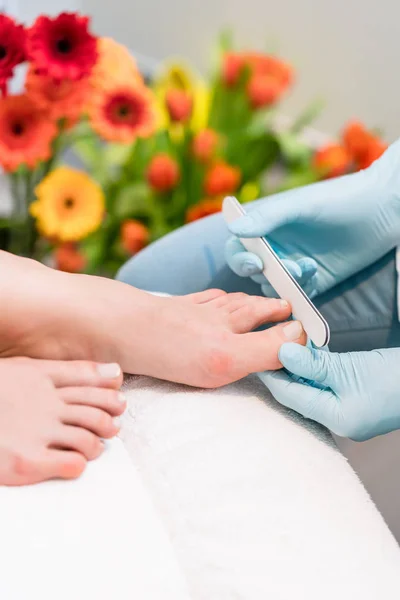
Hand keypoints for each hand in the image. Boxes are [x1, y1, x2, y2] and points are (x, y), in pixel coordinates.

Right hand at [226, 140, 399, 297]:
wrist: (382, 210)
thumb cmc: (340, 199)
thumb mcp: (303, 206)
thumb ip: (268, 217)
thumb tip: (233, 228)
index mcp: (267, 227)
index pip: (239, 247)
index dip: (239, 258)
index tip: (255, 263)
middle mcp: (277, 248)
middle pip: (254, 272)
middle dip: (267, 274)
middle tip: (288, 268)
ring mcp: (295, 266)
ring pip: (274, 287)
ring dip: (285, 283)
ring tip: (307, 268)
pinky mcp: (315, 281)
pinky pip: (298, 295)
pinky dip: (302, 291)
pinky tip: (316, 273)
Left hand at [260, 344, 399, 440]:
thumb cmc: (396, 379)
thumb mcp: (350, 368)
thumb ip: (315, 363)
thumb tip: (284, 353)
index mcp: (337, 418)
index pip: (292, 396)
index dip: (272, 376)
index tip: (256, 359)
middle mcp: (339, 420)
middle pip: (299, 395)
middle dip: (282, 373)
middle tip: (265, 352)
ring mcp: (348, 413)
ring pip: (311, 391)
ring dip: (298, 371)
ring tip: (283, 350)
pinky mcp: (354, 403)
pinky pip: (325, 388)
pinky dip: (315, 373)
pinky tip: (307, 358)